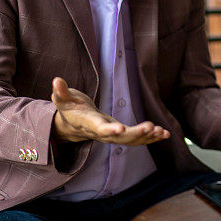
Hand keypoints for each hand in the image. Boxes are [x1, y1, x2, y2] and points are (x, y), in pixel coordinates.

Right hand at [50, 77, 170, 144]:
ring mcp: (113, 136)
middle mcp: (102, 133)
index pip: (100, 128)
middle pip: (120, 137)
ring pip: (131, 141)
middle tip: (150, 127)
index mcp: (89, 124)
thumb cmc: (70, 109)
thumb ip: (61, 92)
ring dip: (147, 137)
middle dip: (136, 133)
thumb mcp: (63, 100)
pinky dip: (151, 138)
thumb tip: (56, 80)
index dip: (109, 130)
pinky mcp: (121, 135)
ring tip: (161, 132)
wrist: (73, 125)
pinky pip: (138, 140)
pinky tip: (165, 134)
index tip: (120, 129)